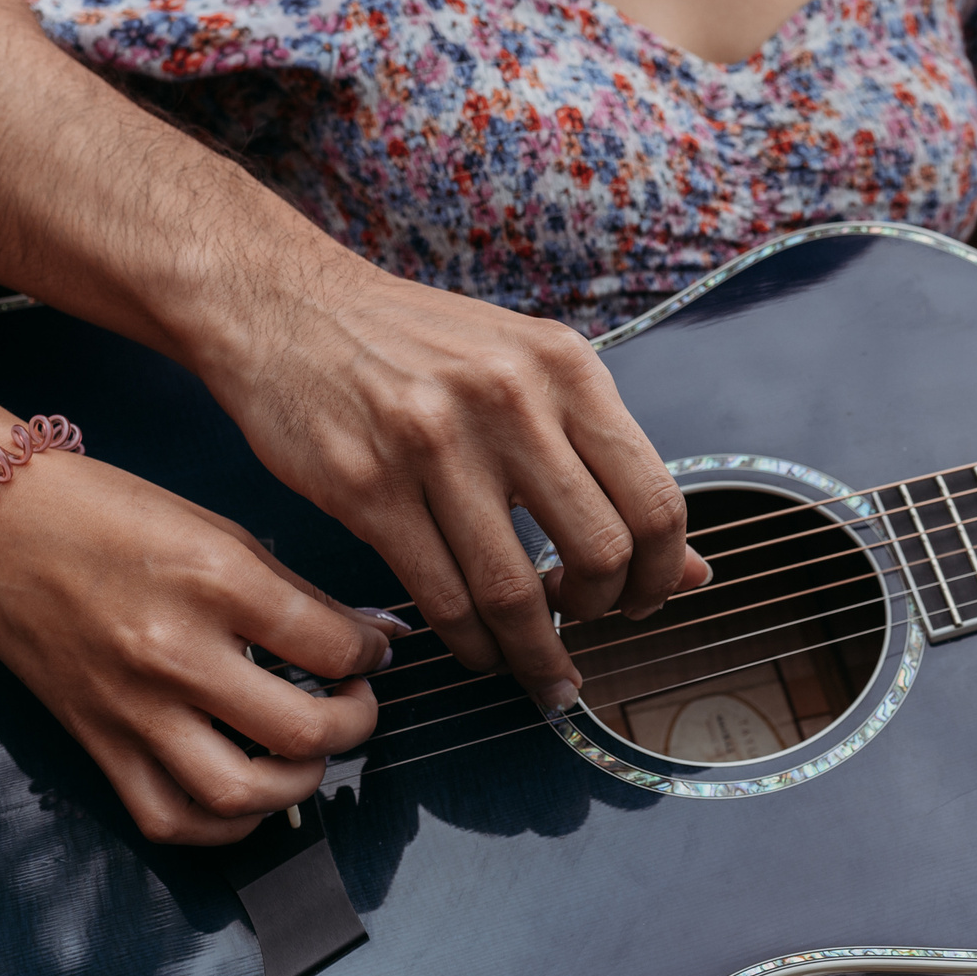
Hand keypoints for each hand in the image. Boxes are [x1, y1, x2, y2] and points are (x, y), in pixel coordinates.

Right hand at [0, 451, 398, 844]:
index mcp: (213, 581)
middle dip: (355, 726)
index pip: (332, 648)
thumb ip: (303, 595)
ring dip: (300, 785)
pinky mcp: (97, 744)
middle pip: (302, 732)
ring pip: (242, 794)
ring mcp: (132, 708)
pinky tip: (250, 792)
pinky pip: (172, 820)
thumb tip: (380, 637)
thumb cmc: (109, 516)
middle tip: (354, 705)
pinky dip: (226, 824)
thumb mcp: (220, 532)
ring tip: (308, 752)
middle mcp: (173, 652)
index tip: (371, 653)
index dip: (371, 656)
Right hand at [201, 264, 708, 707]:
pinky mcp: (368, 488)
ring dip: (536, 652)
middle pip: (600, 553)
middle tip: (586, 627)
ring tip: (539, 670)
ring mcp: (435, 443)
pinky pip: (443, 598)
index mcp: (566, 368)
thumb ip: (607, 462)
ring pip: (515, 591)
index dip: (661, 574)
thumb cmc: (416, 347)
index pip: (656, 499)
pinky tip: (478, 649)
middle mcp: (509, 399)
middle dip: (602, 613)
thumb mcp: (528, 372)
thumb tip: (691, 569)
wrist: (285, 305)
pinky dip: (470, 643)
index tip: (645, 601)